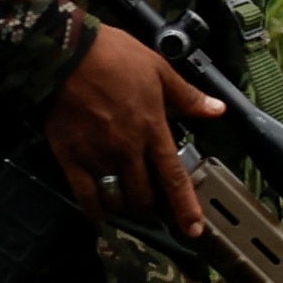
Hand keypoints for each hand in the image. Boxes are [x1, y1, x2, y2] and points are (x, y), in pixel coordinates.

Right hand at [39, 19, 221, 240]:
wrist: (66, 52)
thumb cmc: (113, 56)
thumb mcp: (159, 70)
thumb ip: (187, 97)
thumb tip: (217, 110)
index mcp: (152, 128)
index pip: (174, 177)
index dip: (186, 207)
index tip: (194, 229)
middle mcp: (128, 149)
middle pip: (145, 195)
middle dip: (152, 209)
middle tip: (154, 211)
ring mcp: (98, 155)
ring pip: (117, 199)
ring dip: (126, 209)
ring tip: (129, 209)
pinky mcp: (70, 157)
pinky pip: (84, 195)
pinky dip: (94, 211)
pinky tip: (99, 217)